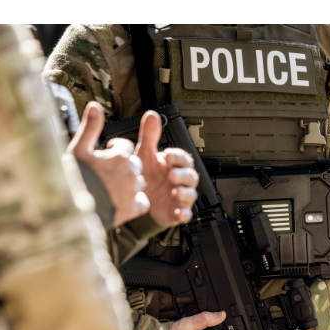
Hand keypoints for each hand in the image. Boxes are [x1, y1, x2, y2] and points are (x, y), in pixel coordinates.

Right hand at [68, 101, 148, 225]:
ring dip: (128, 184)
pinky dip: (135, 202)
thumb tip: (95, 106)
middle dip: (123, 167)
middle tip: (107, 173)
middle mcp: (131, 172)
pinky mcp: (133, 209)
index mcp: (120, 156)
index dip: (115, 150)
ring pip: (138, 183)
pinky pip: (143, 203)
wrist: (72, 208)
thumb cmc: (73, 178)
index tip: (105, 155)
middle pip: (134, 165)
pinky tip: (121, 201)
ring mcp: (133, 191)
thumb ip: (90, 127)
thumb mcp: (78, 148)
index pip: (126, 147)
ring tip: (111, 188)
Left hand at [134, 110, 198, 226]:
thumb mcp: (145, 155)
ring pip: (191, 194)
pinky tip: (178, 212)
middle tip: (171, 175)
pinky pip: (186, 214)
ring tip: (175, 191)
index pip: (184, 159)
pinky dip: (184, 213)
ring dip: (185, 192)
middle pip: (191, 176)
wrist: (138, 200)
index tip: (168, 156)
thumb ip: (149, 136)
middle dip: (183, 175)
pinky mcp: (177, 213)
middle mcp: (180, 181)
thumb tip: (152, 115)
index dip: (178, 157)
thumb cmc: (145, 177)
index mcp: (174, 166)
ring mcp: (180, 197)